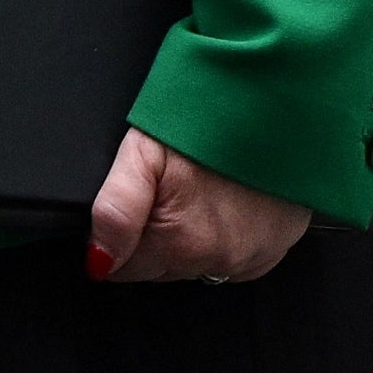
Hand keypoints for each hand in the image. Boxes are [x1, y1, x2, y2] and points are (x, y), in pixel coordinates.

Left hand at [87, 129, 309, 285]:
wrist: (269, 104)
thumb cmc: (204, 120)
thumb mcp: (142, 151)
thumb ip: (115, 211)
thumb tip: (99, 260)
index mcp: (178, 242)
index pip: (125, 269)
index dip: (119, 238)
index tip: (131, 204)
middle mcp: (218, 260)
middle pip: (162, 268)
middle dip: (154, 236)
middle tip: (167, 187)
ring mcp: (250, 258)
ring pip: (197, 264)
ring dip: (190, 237)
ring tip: (197, 190)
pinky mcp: (273, 250)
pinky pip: (235, 259)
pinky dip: (225, 236)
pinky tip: (225, 201)